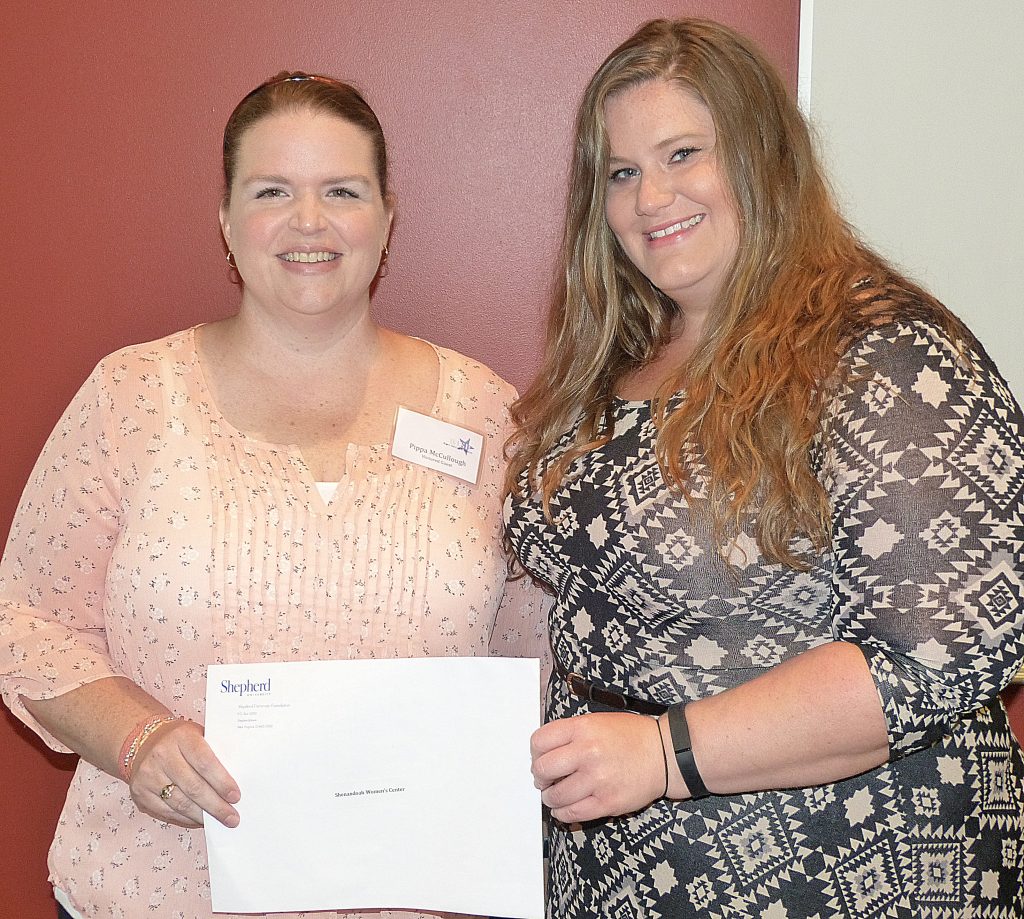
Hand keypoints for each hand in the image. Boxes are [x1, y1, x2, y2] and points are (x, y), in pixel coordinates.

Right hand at [128, 720, 240, 828]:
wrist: (144, 740)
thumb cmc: (180, 739)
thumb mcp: (198, 734)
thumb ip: (215, 751)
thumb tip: (238, 777)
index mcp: (182, 737)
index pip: (205, 762)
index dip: (222, 782)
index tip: (236, 796)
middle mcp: (162, 755)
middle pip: (194, 787)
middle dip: (216, 806)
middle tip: (232, 818)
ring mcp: (149, 776)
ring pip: (180, 803)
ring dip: (202, 816)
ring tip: (219, 822)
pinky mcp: (140, 793)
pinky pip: (166, 812)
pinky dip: (186, 819)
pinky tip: (200, 820)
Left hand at [531, 712, 664, 823]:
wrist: (666, 754)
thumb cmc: (633, 737)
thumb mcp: (598, 721)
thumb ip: (571, 733)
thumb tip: (544, 752)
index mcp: (583, 728)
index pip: (539, 742)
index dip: (535, 753)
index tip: (539, 758)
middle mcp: (587, 752)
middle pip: (542, 769)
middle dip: (540, 776)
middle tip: (545, 778)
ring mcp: (597, 779)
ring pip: (554, 796)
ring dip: (550, 797)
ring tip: (556, 793)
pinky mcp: (607, 803)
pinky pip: (572, 814)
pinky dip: (563, 813)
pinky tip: (565, 808)